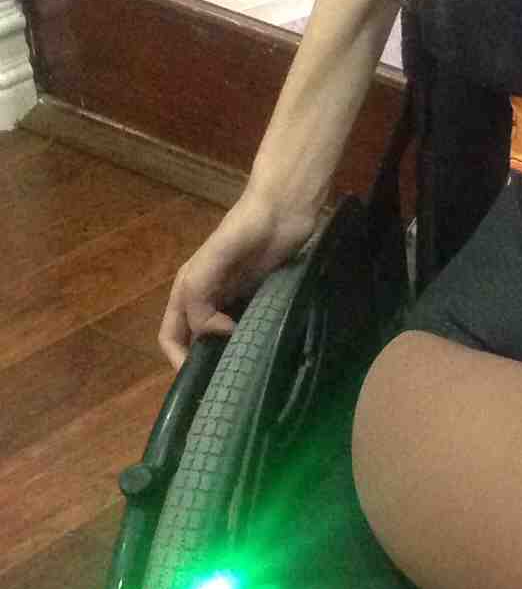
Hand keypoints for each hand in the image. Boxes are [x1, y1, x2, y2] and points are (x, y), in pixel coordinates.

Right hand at [159, 190, 315, 369]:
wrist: (283, 207)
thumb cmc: (242, 230)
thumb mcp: (211, 263)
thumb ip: (201, 300)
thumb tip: (214, 334)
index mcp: (188, 289)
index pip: (171, 335)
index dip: (177, 359)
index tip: (197, 380)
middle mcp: (207, 296)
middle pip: (196, 340)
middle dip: (204, 361)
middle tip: (225, 382)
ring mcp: (235, 296)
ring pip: (223, 336)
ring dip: (230, 353)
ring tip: (245, 372)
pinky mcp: (259, 294)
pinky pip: (249, 324)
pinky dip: (251, 339)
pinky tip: (264, 351)